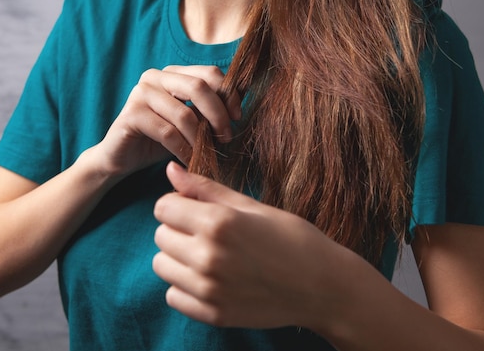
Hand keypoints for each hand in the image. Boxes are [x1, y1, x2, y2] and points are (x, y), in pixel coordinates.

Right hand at [88, 65, 240, 178]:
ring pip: (184, 114)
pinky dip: (183, 150)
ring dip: (201, 139)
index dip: (229, 94)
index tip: (238, 118)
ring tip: (207, 154)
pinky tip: (189, 161)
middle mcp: (155, 76)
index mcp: (172, 72)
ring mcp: (140, 93)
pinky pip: (167, 133)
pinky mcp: (131, 115)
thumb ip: (210, 107)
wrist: (122, 158)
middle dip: (218, 115)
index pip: (209, 73)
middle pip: (199, 87)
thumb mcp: (191, 121)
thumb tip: (242, 96)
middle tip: (226, 137)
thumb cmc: (160, 140)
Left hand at [153, 162, 353, 329]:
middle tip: (207, 232)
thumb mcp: (250, 206)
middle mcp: (208, 257)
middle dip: (177, 229)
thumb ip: (205, 189)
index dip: (177, 204)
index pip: (163, 207)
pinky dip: (185, 287)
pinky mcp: (213, 315)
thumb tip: (170, 170)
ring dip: (178, 258)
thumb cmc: (292, 237)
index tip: (196, 209)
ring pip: (162, 266)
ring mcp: (209, 290)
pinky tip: (211, 279)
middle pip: (160, 236)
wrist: (323, 286)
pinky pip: (173, 296)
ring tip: (208, 255)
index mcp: (218, 223)